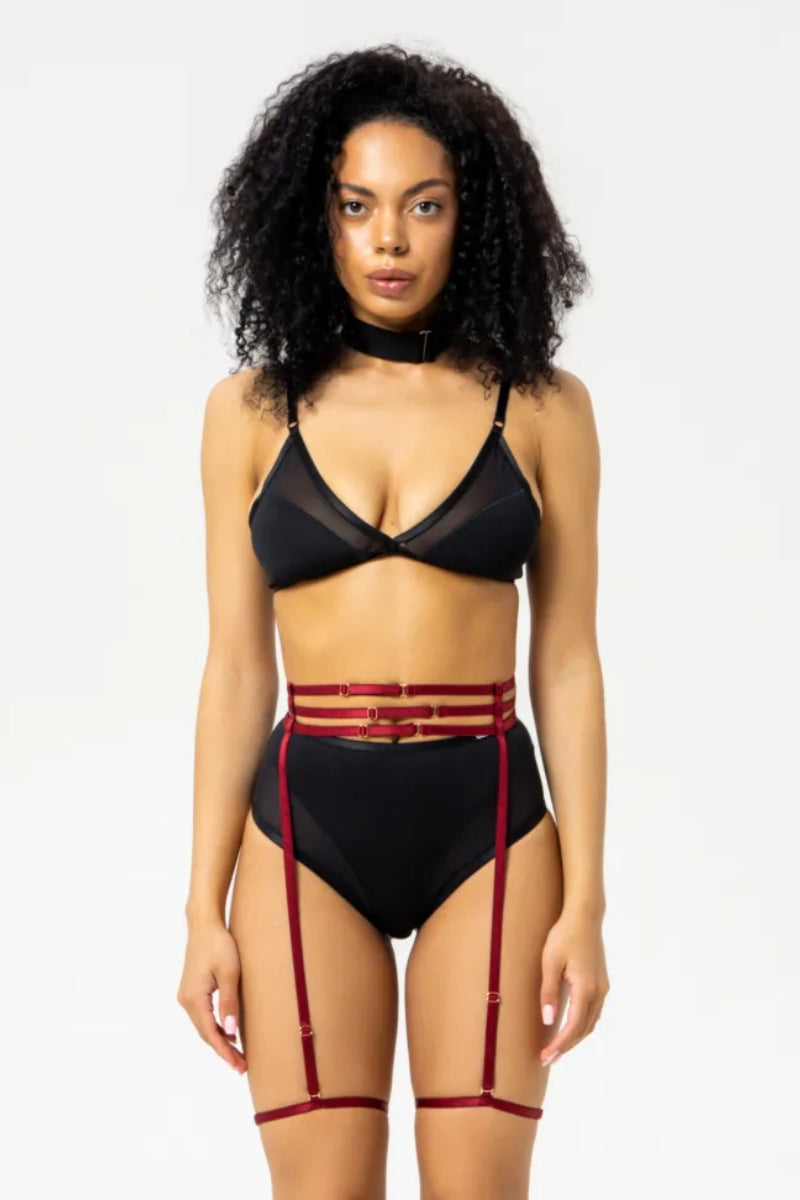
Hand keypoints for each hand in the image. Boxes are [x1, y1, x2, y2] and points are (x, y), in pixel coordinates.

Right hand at [177, 918, 246, 1074]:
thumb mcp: (229, 972)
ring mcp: (187, 995)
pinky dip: (215, 1027)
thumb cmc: (219, 944)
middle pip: (206, 1033)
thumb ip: (229, 1002)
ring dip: (220, 1040)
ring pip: (204, 1026)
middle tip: (242, 1066)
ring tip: (238, 1055)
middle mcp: (186, 1000)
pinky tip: (228, 1033)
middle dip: (224, 1050)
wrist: (204, 924)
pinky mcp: (192, 990)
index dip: (225, 1051)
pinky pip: (203, 1016)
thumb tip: (231, 1031)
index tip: (239, 1066)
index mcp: (194, 998)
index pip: (211, 1034)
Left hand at [538, 906, 608, 1065]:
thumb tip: (548, 1020)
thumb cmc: (564, 936)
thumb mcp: (550, 962)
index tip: (546, 1057)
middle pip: (584, 1029)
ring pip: (591, 1022)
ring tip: (557, 1048)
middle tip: (547, 1059)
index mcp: (586, 989)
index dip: (560, 1045)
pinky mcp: (601, 982)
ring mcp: (602, 988)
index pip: (573, 1027)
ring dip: (575, 1038)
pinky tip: (570, 1027)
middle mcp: (598, 992)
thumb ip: (549, 992)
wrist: (585, 917)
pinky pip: (593, 1012)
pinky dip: (582, 1025)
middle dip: (566, 1046)